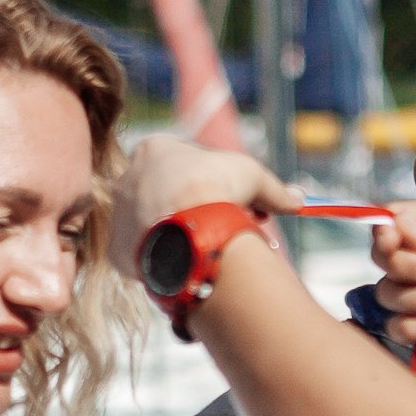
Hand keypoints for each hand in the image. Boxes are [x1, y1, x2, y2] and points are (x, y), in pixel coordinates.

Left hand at [110, 138, 299, 273]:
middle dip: (192, 209)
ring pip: (151, 227)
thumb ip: (273, 189)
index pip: (184, 165)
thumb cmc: (218, 190)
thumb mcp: (253, 178)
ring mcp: (118, 216)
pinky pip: (141, 257)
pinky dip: (163, 261)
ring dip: (176, 235)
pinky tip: (185, 265)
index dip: (214, 183)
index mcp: (153, 150)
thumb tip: (297, 201)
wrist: (190, 230)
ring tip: (205, 249)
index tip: (234, 201)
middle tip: (222, 226)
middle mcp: (127, 179)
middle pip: (164, 196)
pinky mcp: (117, 251)